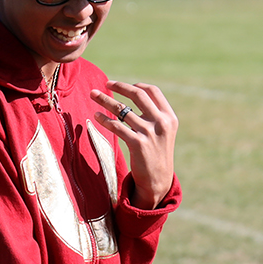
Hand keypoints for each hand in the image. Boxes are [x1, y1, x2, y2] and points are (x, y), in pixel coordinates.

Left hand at [91, 80, 176, 208]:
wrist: (158, 180)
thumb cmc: (156, 153)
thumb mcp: (163, 132)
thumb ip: (153, 114)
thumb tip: (134, 94)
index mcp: (169, 116)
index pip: (152, 91)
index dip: (135, 85)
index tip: (120, 85)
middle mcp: (161, 122)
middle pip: (137, 95)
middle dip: (119, 86)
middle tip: (105, 83)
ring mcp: (149, 133)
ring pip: (122, 109)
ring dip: (105, 100)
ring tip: (93, 95)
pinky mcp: (138, 144)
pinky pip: (117, 126)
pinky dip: (104, 119)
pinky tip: (96, 116)